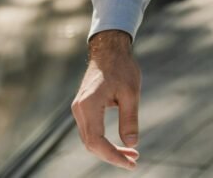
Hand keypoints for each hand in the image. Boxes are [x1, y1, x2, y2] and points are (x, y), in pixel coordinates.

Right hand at [71, 30, 140, 169]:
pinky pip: (91, 131)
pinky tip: (120, 145)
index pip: (96, 141)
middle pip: (91, 144)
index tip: (131, 162)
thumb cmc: (122, 68)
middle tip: (134, 161)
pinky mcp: (83, 108)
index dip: (113, 156)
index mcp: (89, 105)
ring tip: (131, 154)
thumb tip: (132, 144)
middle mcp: (79, 109)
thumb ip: (130, 119)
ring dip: (108, 150)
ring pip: (90, 139)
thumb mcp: (131, 93)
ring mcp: (78, 109)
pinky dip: (104, 141)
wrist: (109, 50)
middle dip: (112, 156)